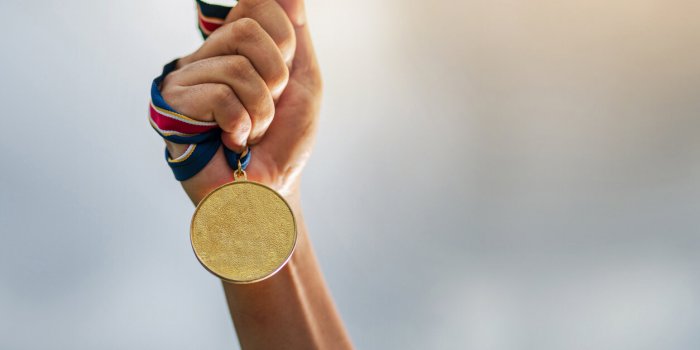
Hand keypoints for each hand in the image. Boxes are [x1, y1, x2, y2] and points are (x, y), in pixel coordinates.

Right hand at [160, 0, 320, 203]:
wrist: (268, 191)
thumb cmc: (283, 141)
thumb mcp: (303, 81)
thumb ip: (295, 33)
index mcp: (235, 45)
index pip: (258, 4)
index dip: (283, 44)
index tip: (280, 80)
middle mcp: (207, 54)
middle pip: (248, 31)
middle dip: (275, 80)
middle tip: (265, 110)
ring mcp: (186, 78)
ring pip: (238, 67)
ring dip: (260, 111)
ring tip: (249, 132)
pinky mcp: (173, 105)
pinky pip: (221, 96)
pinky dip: (240, 125)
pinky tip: (231, 141)